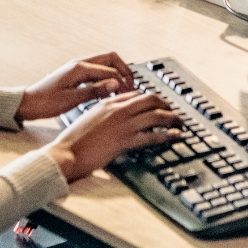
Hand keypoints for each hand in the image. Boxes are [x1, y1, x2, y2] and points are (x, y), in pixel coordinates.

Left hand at [17, 53, 134, 120]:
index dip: (123, 82)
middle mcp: (79, 63)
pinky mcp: (76, 74)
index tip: (130, 94)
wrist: (28, 103)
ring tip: (124, 87)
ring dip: (117, 72)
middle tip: (132, 85)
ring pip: (105, 62)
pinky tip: (110, 89)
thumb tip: (115, 84)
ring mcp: (77, 67)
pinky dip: (108, 76)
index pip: (110, 70)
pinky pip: (97, 69)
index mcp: (79, 68)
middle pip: (110, 58)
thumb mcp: (71, 100)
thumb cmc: (45, 102)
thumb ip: (95, 91)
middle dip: (124, 69)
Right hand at [45, 90, 180, 181]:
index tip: (158, 105)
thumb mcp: (90, 118)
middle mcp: (117, 109)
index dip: (150, 99)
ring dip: (171, 118)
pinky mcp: (124, 141)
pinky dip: (166, 135)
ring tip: (179, 123)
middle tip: (173, 112)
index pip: (136, 95)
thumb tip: (116, 118)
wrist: (67, 152)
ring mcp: (122, 124)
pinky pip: (151, 136)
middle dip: (165, 104)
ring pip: (155, 115)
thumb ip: (104, 114)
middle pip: (149, 100)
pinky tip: (174, 136)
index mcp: (108, 102)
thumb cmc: (74, 139)